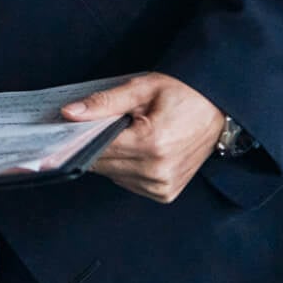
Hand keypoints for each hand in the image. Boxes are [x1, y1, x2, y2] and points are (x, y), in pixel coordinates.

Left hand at [61, 72, 227, 202]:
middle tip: (99, 125)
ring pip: (112, 176)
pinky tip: (136, 150)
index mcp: (152, 144)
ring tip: (128, 135)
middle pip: (102, 164)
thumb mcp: (141, 89)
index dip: (78, 139)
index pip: (98, 148)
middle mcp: (158, 171)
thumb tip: (69, 114)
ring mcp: (163, 186)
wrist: (217, 108)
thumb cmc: (182, 94)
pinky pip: (128, 183)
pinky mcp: (166, 194)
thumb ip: (104, 103)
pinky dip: (125, 168)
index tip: (66, 131)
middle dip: (94, 146)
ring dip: (111, 158)